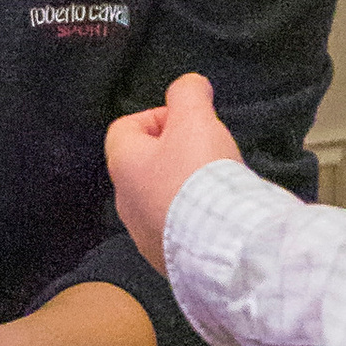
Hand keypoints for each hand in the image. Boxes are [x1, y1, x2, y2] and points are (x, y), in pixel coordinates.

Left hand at [105, 72, 244, 276]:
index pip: (126, 127)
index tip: (189, 122)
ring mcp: (144, 234)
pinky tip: (217, 214)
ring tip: (215, 185)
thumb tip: (190, 86)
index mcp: (124, 165)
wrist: (221, 242)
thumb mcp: (195, 118)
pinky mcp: (167, 259)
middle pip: (145, 164)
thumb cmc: (200, 178)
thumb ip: (189, 93)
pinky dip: (193, 218)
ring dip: (183, 187)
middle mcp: (126, 202)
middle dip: (175, 153)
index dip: (159, 116)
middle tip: (206, 151)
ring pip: (160, 198)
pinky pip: (176, 229)